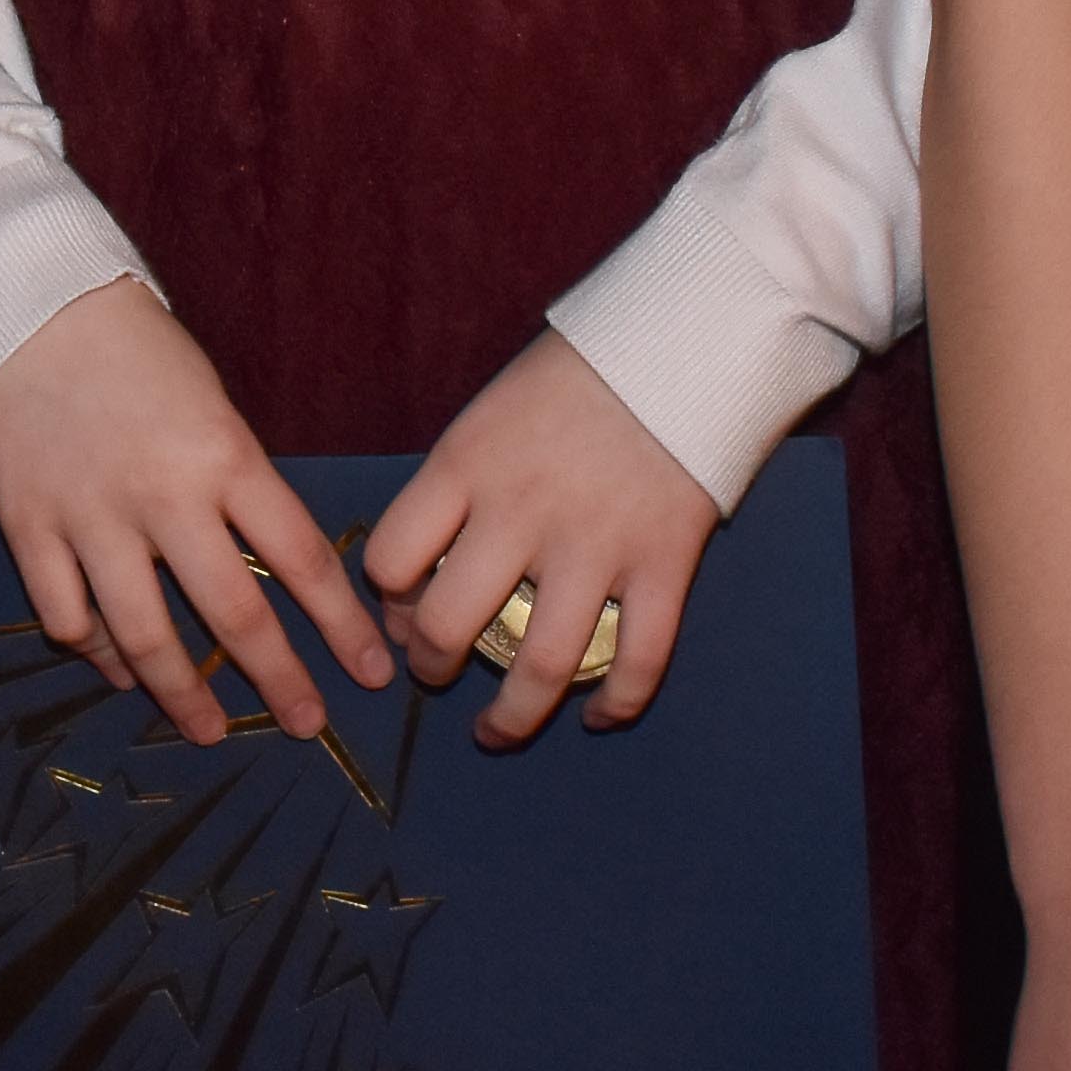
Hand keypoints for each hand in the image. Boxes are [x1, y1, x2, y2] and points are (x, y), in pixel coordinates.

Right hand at [0, 280, 393, 744]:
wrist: (30, 306)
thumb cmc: (137, 350)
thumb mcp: (214, 403)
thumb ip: (239, 483)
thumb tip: (271, 568)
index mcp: (224, 457)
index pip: (301, 560)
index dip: (342, 626)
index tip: (371, 674)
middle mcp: (163, 497)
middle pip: (233, 615)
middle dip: (279, 681)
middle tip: (306, 725)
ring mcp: (92, 519)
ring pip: (146, 636)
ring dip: (185, 695)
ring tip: (211, 730)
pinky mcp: (30, 528)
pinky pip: (68, 616)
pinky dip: (98, 654)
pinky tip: (120, 671)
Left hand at [355, 328, 716, 745]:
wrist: (684, 341)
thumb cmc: (576, 376)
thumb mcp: (489, 413)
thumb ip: (455, 487)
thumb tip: (422, 571)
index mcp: (466, 465)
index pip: (389, 557)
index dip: (386, 598)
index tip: (401, 610)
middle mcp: (523, 513)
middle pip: (450, 625)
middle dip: (431, 668)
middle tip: (436, 674)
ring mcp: (598, 546)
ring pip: (542, 668)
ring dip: (512, 716)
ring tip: (498, 729)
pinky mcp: (665, 566)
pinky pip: (638, 664)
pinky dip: (616, 706)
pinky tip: (597, 716)